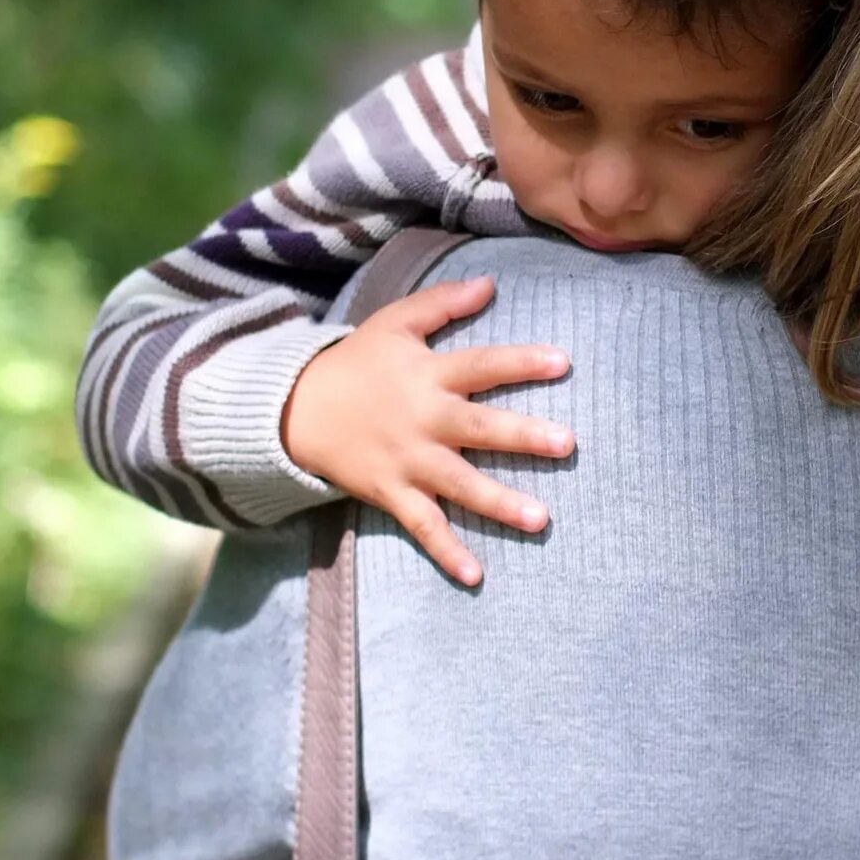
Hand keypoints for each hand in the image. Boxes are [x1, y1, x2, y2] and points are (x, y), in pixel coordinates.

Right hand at [282, 275, 573, 585]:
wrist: (292, 409)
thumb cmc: (354, 363)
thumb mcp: (393, 323)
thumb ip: (442, 303)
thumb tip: (491, 283)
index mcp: (427, 374)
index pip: (482, 365)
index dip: (521, 362)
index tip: (564, 362)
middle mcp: (423, 419)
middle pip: (479, 427)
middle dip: (522, 436)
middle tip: (567, 444)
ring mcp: (408, 461)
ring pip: (459, 484)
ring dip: (499, 503)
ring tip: (542, 519)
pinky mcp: (391, 492)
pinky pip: (423, 526)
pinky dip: (447, 552)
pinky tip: (477, 576)